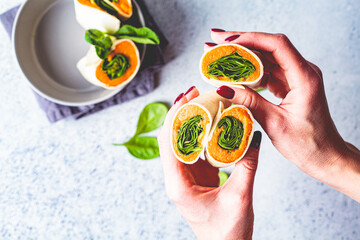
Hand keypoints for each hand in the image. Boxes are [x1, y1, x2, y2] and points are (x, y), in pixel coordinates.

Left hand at [158, 86, 262, 239]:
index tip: (186, 98)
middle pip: (172, 139)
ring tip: (203, 102)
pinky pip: (196, 150)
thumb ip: (247, 166)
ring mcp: (186, 177)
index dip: (175, 118)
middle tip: (195, 93)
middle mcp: (178, 178)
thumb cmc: (227, 233)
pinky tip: (213, 122)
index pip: (169, 143)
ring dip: (192, 122)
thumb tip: (253, 137)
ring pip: (183, 142)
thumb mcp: (240, 198)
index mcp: (179, 185)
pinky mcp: (196, 176)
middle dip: (182, 114)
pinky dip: (203, 135)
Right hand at [208, 31, 359, 201]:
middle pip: (269, 47)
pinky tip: (233, 72)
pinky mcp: (290, 85)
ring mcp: (296, 77)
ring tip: (218, 56)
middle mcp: (303, 72)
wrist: (325, 156)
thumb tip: (224, 88)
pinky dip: (250, 70)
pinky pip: (268, 71)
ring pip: (266, 58)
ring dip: (242, 56)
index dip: (250, 39)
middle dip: (240, 43)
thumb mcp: (275, 123)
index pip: (277, 45)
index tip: (227, 41)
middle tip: (214, 42)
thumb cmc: (308, 143)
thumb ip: (250, 102)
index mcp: (304, 77)